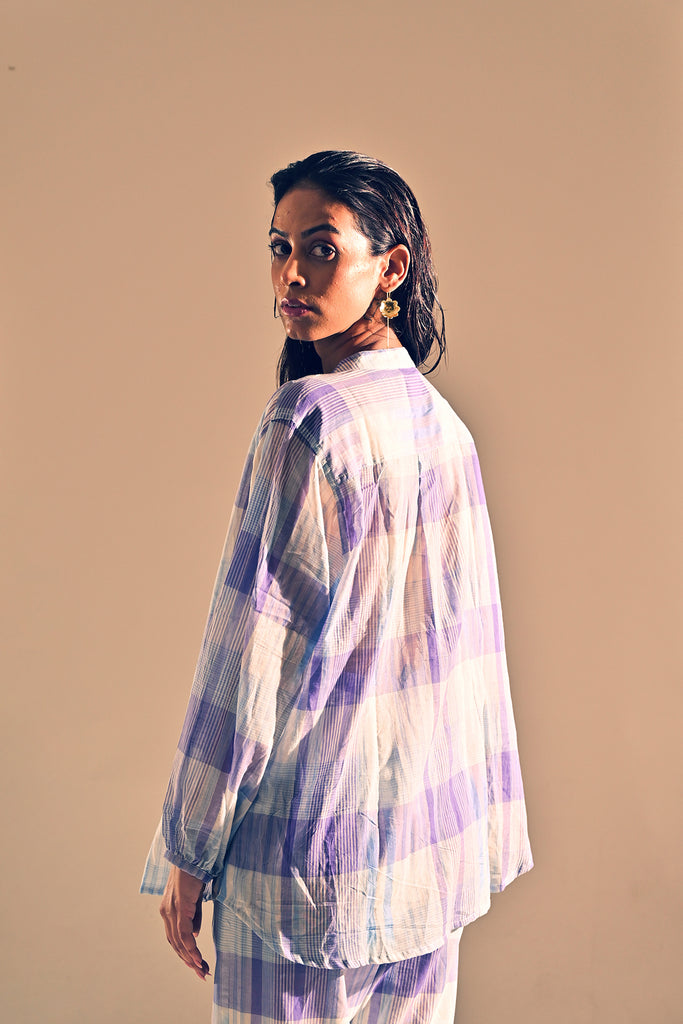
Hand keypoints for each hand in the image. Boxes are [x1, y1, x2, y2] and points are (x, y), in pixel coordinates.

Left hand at [159, 865, 210, 979]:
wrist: (192, 855)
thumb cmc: (195, 874)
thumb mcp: (195, 899)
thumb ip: (193, 918)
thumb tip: (194, 936)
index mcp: (169, 910)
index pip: (175, 938)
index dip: (185, 954)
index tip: (197, 965)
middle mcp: (166, 912)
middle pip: (175, 944)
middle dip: (188, 961)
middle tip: (201, 974)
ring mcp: (171, 910)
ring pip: (179, 941)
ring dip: (190, 958)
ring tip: (201, 970)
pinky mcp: (179, 906)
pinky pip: (183, 933)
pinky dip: (190, 947)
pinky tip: (197, 957)